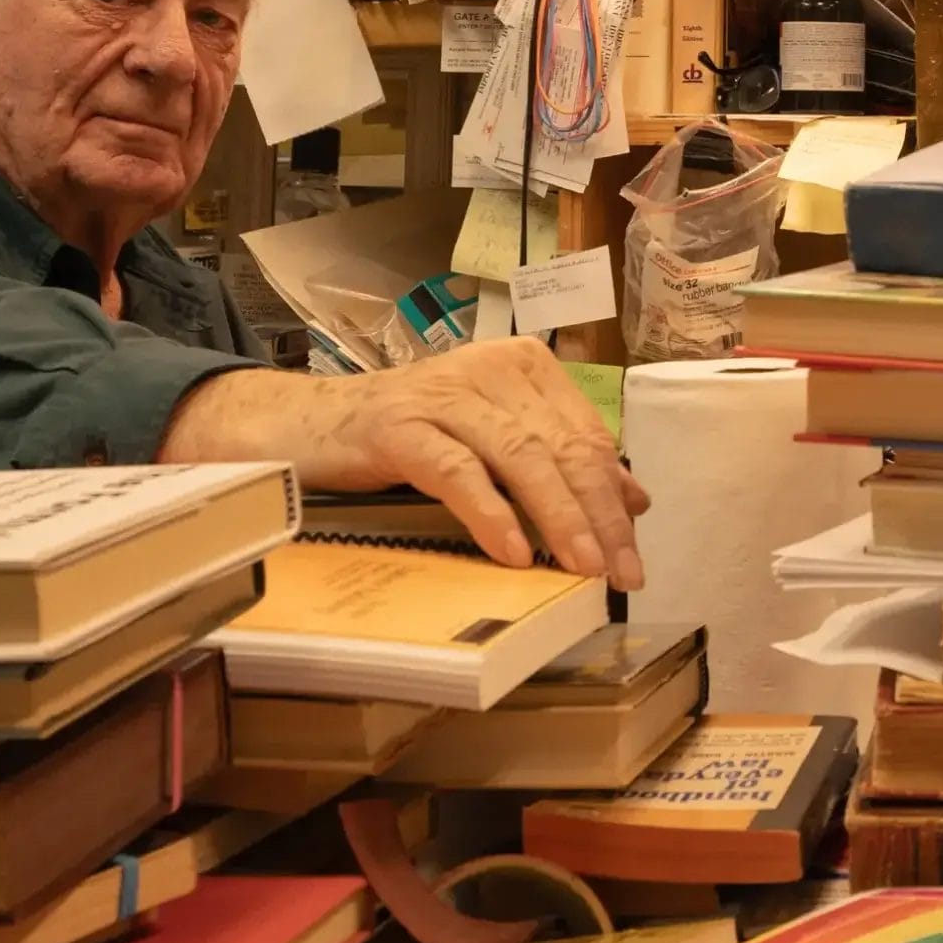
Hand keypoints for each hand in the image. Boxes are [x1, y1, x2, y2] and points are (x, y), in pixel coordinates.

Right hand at [161, 339, 648, 590]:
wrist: (309, 425)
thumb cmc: (408, 436)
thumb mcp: (493, 441)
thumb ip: (558, 461)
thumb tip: (633, 498)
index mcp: (523, 367)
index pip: (586, 437)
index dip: (614, 500)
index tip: (633, 555)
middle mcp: (489, 370)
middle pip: (563, 448)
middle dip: (598, 517)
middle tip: (621, 574)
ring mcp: (443, 395)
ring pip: (522, 459)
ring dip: (558, 520)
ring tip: (581, 569)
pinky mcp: (401, 426)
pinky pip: (459, 473)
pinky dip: (491, 515)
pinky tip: (514, 554)